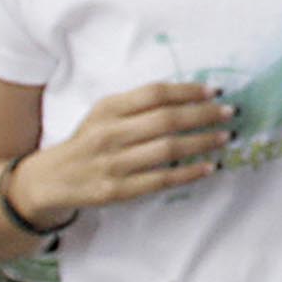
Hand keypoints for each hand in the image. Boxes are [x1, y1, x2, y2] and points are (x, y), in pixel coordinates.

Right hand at [21, 79, 236, 217]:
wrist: (52, 179)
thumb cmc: (89, 140)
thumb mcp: (104, 114)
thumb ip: (138, 104)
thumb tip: (189, 96)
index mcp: (108, 109)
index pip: (155, 94)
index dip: (188, 91)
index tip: (214, 92)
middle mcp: (110, 134)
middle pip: (166, 120)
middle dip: (203, 115)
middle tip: (230, 112)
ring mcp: (114, 163)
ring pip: (168, 149)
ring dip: (202, 142)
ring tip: (225, 136)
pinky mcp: (118, 190)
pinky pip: (161, 179)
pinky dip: (189, 173)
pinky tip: (210, 166)